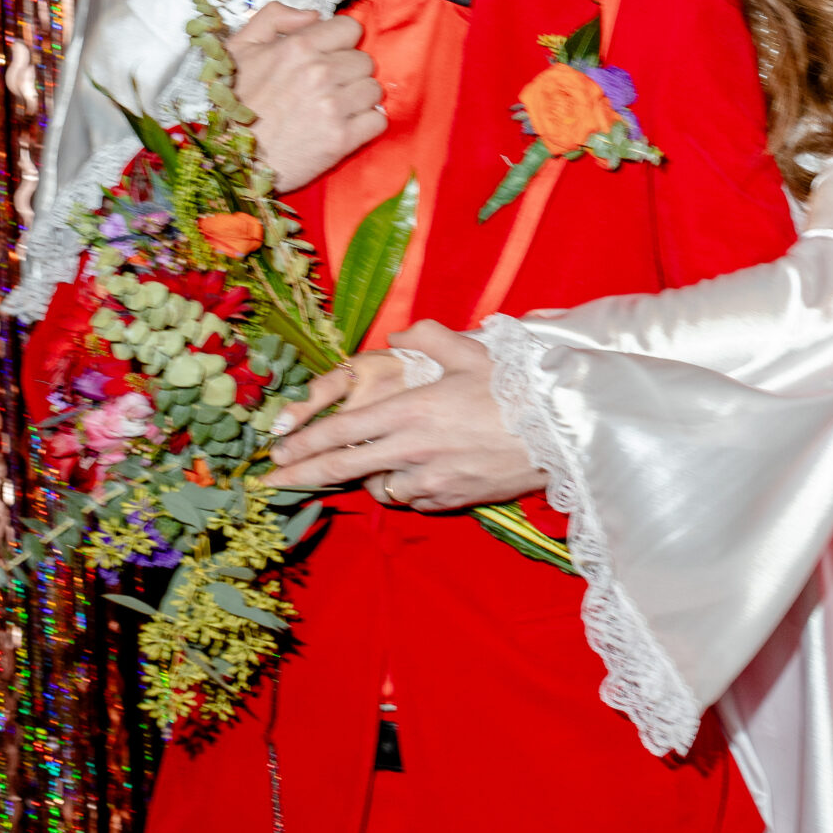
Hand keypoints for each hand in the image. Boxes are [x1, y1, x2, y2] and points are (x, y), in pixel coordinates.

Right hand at [230, 0, 384, 190]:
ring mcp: (333, 107)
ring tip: (334, 109)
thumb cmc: (233, 106)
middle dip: (349, 72)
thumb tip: (313, 14)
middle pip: (365, 61)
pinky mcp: (342, 139)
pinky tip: (343, 127)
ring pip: (374, 90)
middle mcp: (319, 73)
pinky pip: (378, 120)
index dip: (341, 42)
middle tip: (328, 88)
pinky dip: (366, 124)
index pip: (351, 28)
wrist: (231, 160)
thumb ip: (273, 18)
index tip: (330, 56)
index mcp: (298, 47)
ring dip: (359, 99)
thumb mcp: (239, 48)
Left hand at [270, 321, 542, 509]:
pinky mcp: (452, 500)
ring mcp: (431, 481)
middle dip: (300, 474)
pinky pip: (413, 499)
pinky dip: (404, 490)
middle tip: (270, 481)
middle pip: (341, 467)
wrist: (561, 433)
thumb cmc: (518, 388)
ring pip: (379, 488)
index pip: (341, 431)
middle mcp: (412, 449)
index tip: (275, 452)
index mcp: (411, 410)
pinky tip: (411, 476)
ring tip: (366, 467)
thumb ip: (429, 336)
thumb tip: (401, 332)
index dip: (303, 443)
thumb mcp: (473, 349)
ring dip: (366, 479)